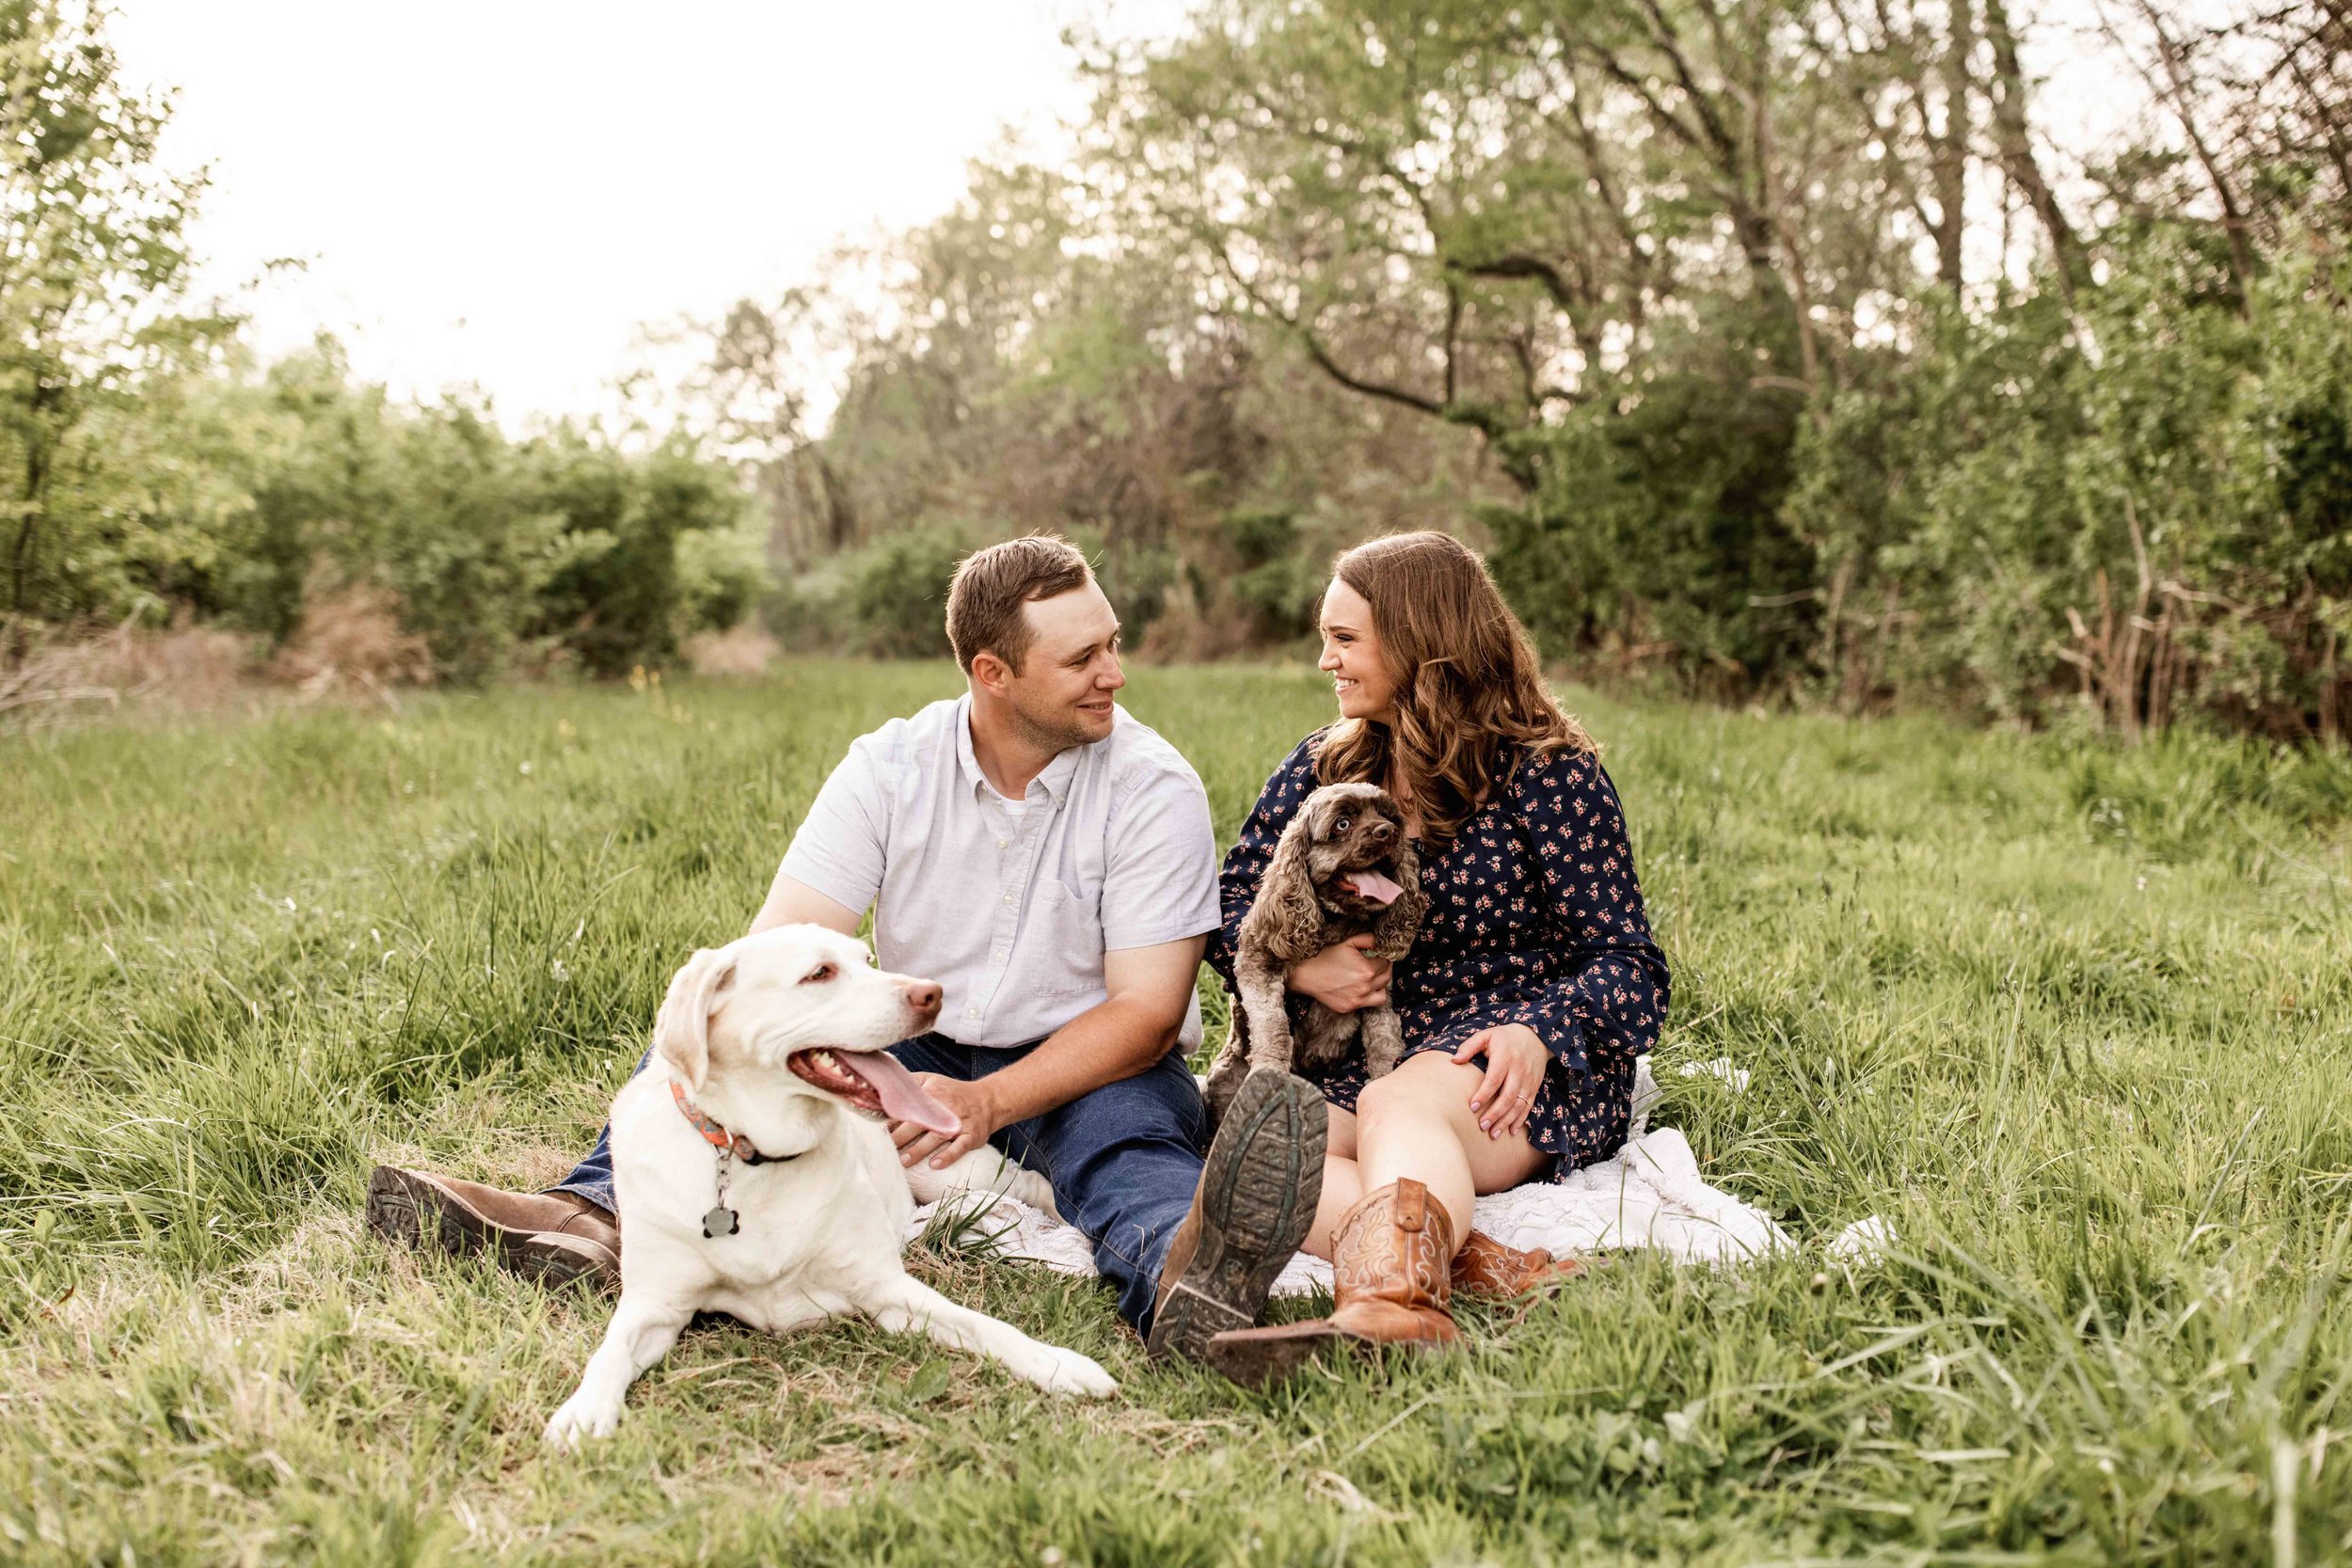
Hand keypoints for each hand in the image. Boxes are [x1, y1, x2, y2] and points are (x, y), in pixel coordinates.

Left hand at [891, 1074, 1002, 1170]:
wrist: (988, 1100)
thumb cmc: (953, 1092)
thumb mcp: (931, 1080)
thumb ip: (909, 1082)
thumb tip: (881, 1086)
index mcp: (932, 1094)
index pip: (908, 1107)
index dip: (892, 1119)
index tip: (877, 1130)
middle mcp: (945, 1108)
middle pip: (919, 1124)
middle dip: (900, 1137)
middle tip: (885, 1149)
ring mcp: (958, 1124)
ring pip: (936, 1138)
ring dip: (919, 1150)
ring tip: (903, 1161)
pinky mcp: (971, 1136)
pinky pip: (960, 1148)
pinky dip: (948, 1156)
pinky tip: (935, 1165)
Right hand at [1286, 933, 1391, 1013]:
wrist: (1307, 975)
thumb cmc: (1325, 958)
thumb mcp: (1347, 943)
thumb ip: (1367, 940)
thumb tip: (1379, 941)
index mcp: (1367, 970)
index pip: (1386, 962)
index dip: (1383, 956)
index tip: (1378, 954)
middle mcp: (1365, 987)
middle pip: (1387, 978)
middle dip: (1384, 969)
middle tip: (1377, 963)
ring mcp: (1358, 1000)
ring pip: (1382, 994)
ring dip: (1380, 985)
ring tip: (1372, 978)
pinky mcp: (1350, 1007)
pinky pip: (1368, 1003)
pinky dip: (1368, 996)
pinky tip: (1361, 988)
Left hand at [1452, 1024, 1548, 1140]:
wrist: (1536, 1037)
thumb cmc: (1505, 1037)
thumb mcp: (1486, 1035)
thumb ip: (1469, 1046)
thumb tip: (1454, 1060)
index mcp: (1505, 1057)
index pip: (1494, 1079)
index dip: (1484, 1094)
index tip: (1472, 1107)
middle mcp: (1519, 1070)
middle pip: (1508, 1096)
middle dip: (1495, 1113)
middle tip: (1482, 1126)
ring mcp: (1528, 1080)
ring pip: (1519, 1105)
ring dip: (1506, 1121)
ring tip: (1493, 1134)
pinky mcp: (1534, 1087)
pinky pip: (1528, 1107)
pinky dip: (1520, 1120)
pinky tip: (1511, 1132)